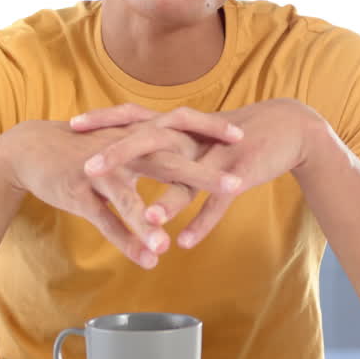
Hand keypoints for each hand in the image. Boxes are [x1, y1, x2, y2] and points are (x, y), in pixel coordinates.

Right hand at [0, 113, 240, 268]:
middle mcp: (122, 149)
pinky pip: (105, 220)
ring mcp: (99, 171)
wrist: (29, 149)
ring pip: (131, 198)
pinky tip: (146, 258)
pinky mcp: (79, 192)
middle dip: (203, 174)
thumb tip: (185, 170)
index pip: (179, 126)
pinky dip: (126, 240)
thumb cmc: (82, 150)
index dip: (209, 129)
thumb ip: (152, 159)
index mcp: (136, 135)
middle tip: (237, 184)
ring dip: (153, 222)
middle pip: (168, 160)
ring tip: (172, 246)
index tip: (240, 136)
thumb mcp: (121, 148)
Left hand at [71, 99, 318, 248]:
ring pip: (186, 176)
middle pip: (151, 140)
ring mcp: (217, 153)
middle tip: (88, 169)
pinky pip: (219, 202)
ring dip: (166, 199)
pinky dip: (202, 222)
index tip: (72, 125)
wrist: (287, 128)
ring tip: (143, 219)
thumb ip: (163, 142)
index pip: (133, 116)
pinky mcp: (241, 173)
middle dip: (118, 154)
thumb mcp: (194, 135)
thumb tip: (128, 147)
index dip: (103, 119)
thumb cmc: (235, 134)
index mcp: (178, 125)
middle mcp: (193, 135)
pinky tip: (185, 242)